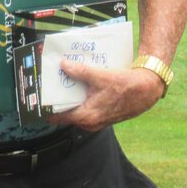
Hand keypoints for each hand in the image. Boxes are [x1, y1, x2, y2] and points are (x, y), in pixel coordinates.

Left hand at [47, 59, 164, 131]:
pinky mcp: (103, 115)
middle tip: (50, 86)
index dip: (48, 108)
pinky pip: (86, 108)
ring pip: (77, 110)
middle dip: (59, 100)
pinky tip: (80, 87)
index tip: (39, 100)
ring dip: (71, 99)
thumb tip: (63, 66)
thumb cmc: (126, 86)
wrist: (147, 89)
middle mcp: (91, 122)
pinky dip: (81, 99)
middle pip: (67, 112)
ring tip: (64, 84)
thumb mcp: (100, 76)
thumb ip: (80, 71)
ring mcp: (98, 120)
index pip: (60, 116)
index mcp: (87, 116)